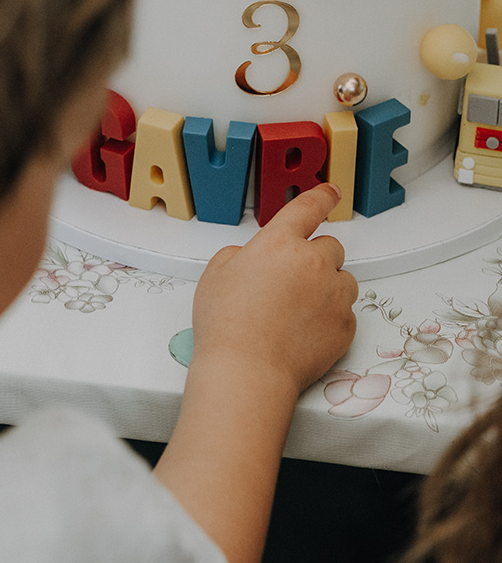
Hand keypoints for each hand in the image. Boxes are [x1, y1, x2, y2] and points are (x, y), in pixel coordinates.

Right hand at [191, 183, 357, 395]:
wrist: (248, 371)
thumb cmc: (227, 326)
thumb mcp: (216, 275)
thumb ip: (238, 256)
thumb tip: (249, 260)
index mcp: (279, 243)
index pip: (308, 208)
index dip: (322, 196)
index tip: (332, 191)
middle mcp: (313, 263)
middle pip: (330, 247)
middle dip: (315, 260)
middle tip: (292, 283)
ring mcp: (334, 295)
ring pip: (343, 280)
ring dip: (327, 288)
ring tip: (297, 312)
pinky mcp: (346, 326)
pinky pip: (345, 313)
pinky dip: (331, 318)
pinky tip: (304, 332)